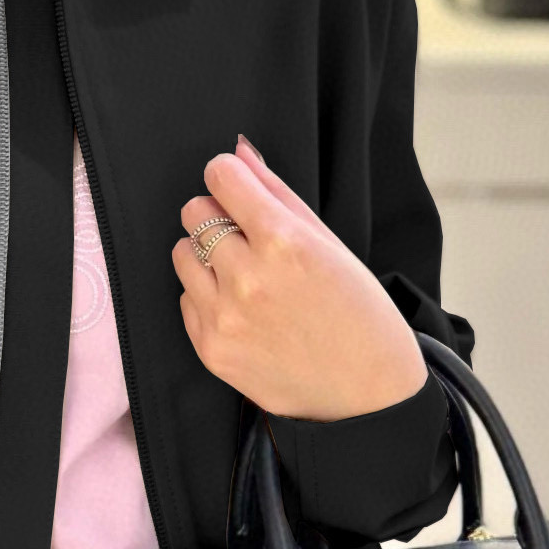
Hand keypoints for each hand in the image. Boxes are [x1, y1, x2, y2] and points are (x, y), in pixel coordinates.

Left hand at [171, 133, 426, 419]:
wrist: (366, 396)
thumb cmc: (358, 314)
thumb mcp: (330, 245)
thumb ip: (278, 195)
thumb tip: (238, 152)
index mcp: (284, 242)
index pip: (221, 177)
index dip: (230, 177)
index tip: (240, 190)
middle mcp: (247, 277)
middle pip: (194, 213)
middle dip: (217, 216)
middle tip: (247, 239)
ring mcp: (224, 317)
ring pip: (182, 255)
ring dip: (206, 257)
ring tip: (245, 276)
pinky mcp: (211, 350)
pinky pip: (185, 300)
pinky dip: (206, 298)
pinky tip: (244, 311)